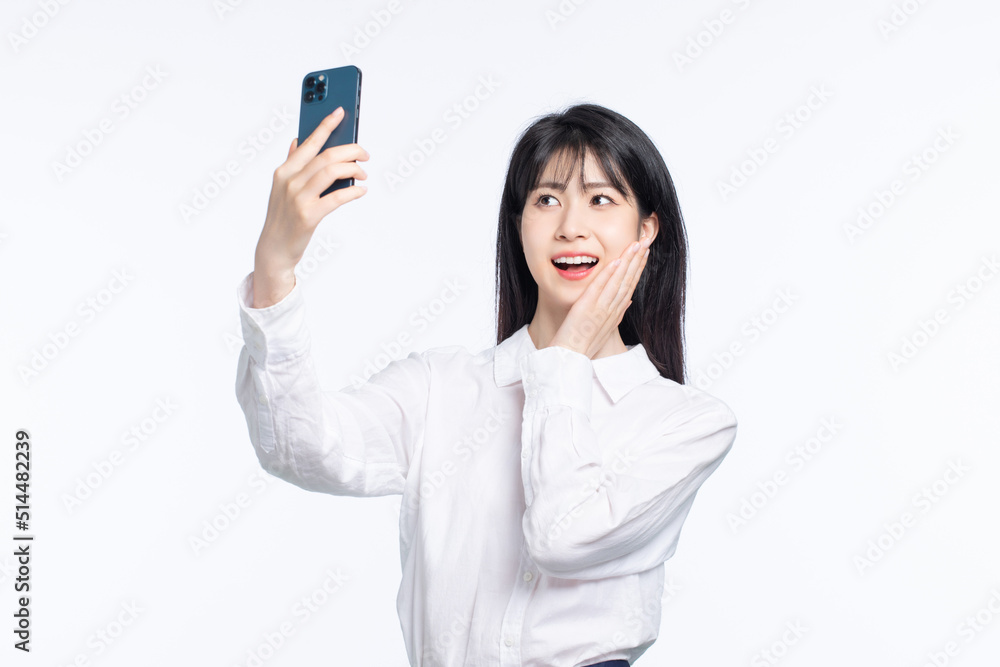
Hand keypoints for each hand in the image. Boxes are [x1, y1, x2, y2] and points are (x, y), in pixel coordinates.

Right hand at [252, 107, 369, 307]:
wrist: (274, 249)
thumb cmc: (283, 217)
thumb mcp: (281, 187)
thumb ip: (292, 163)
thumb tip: (299, 141)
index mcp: (284, 170)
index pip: (309, 141)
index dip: (326, 124)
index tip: (341, 111)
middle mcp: (289, 180)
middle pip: (326, 155)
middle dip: (351, 150)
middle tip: (364, 154)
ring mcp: (298, 197)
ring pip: (331, 171)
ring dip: (353, 170)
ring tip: (362, 174)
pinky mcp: (308, 215)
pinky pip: (336, 197)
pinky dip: (353, 192)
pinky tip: (361, 191)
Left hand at [548, 233, 652, 357]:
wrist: (571, 357)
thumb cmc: (584, 343)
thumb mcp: (605, 328)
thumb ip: (617, 313)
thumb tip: (629, 300)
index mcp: (615, 312)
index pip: (630, 286)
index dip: (639, 269)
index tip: (644, 254)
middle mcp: (612, 309)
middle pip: (629, 280)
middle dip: (638, 260)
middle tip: (646, 243)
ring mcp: (601, 308)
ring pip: (619, 281)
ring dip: (628, 262)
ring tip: (636, 245)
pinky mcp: (587, 307)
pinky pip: (600, 287)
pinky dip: (609, 274)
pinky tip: (616, 260)